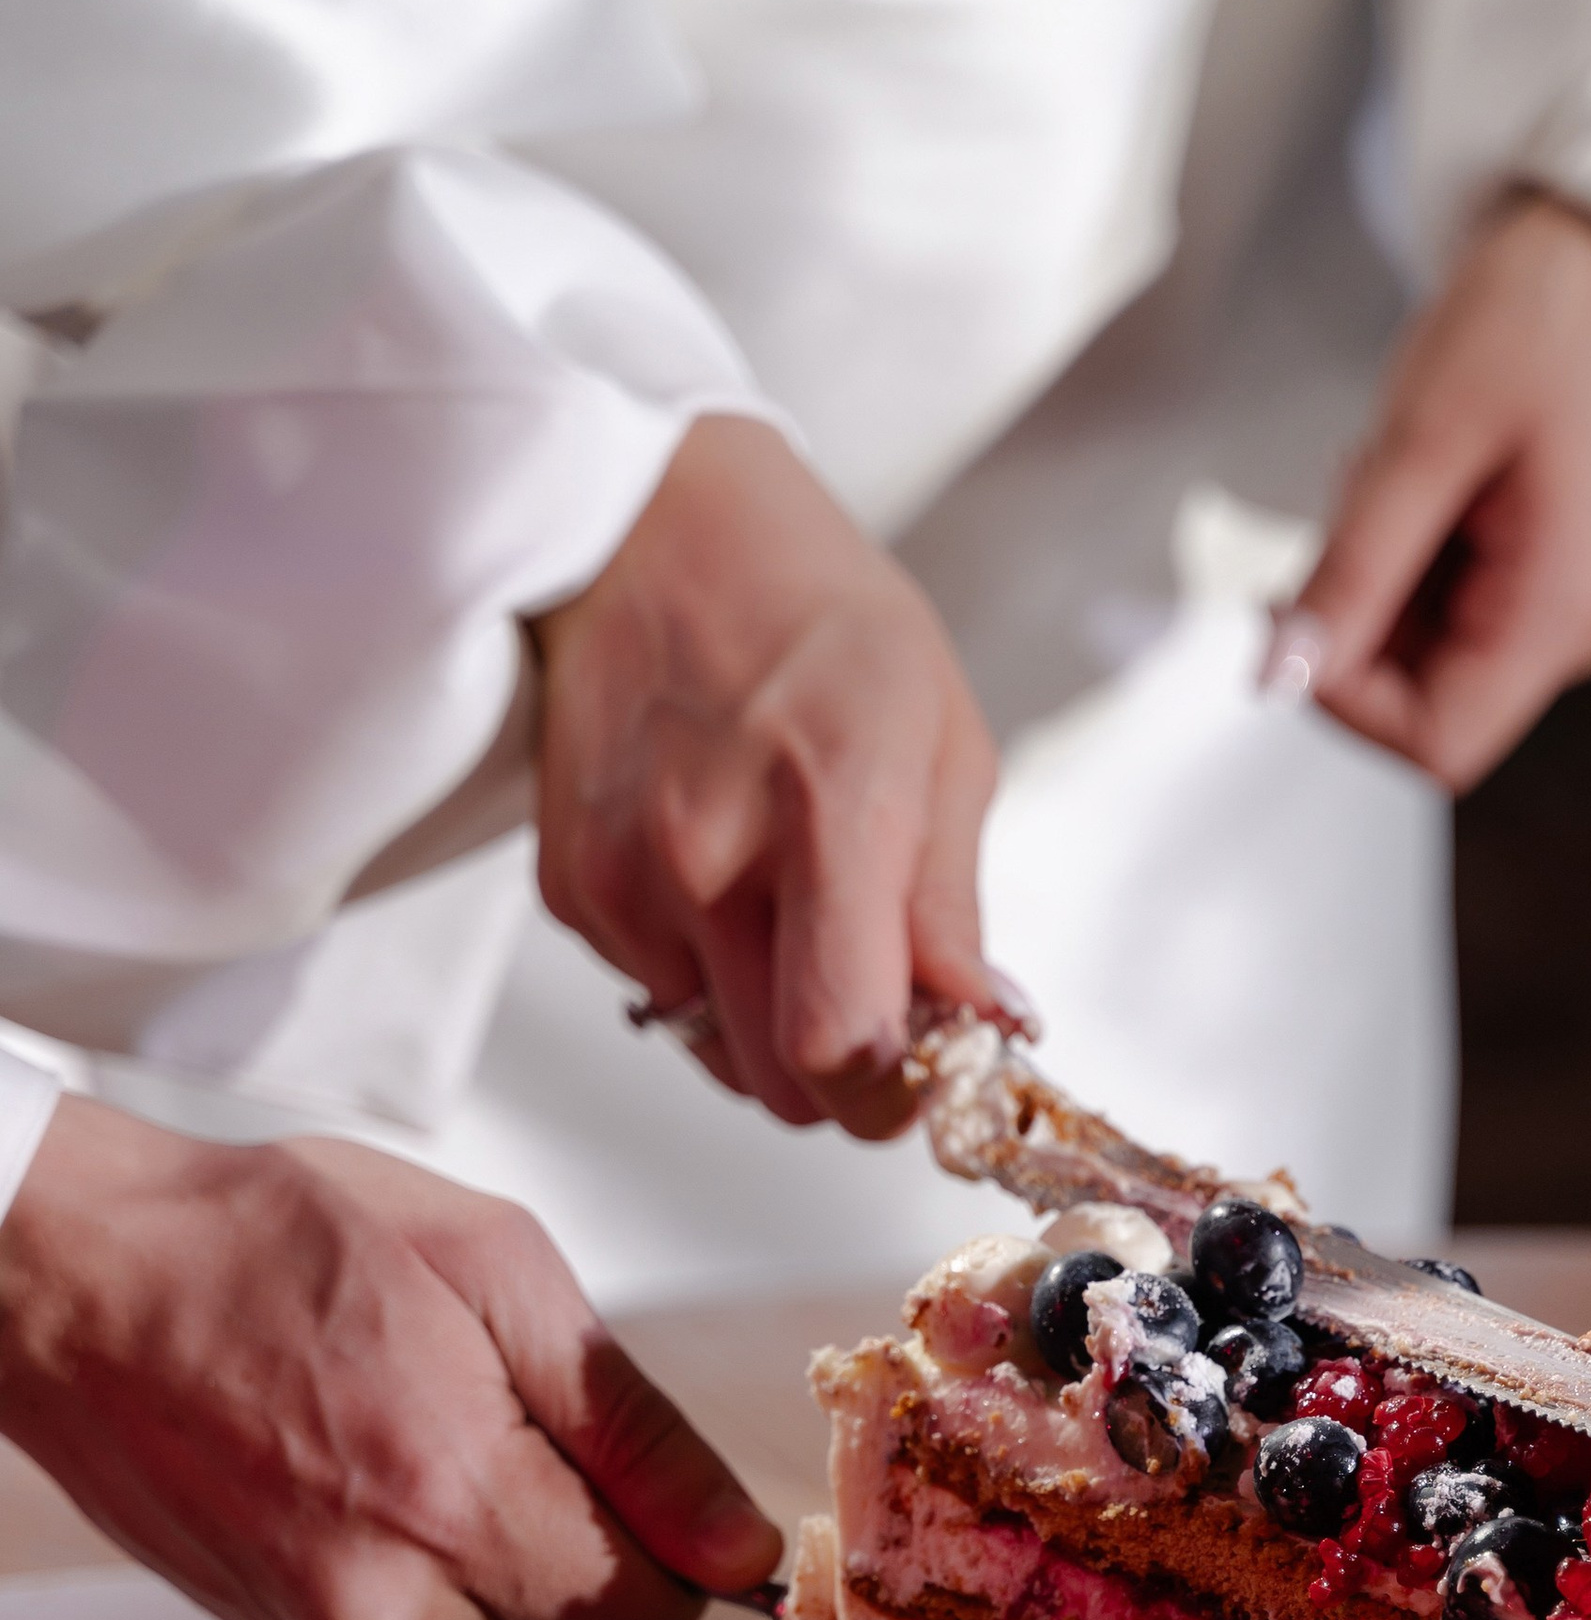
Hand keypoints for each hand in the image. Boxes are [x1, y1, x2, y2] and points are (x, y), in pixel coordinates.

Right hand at [0, 1101, 781, 1619]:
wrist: (77, 1273)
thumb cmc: (273, 1238)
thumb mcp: (495, 1269)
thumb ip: (634, 1430)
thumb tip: (740, 1547)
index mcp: (458, 1503)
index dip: (676, 1551)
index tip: (644, 1482)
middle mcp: (390, 1606)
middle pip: (575, 1617)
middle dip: (563, 1517)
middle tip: (473, 1396)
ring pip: (490, 1614)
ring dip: (473, 1526)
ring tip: (383, 1409)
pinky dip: (400, 1549)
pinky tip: (336, 1456)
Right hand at [532, 416, 1021, 1141]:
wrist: (653, 529)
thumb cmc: (820, 621)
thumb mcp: (939, 740)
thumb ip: (951, 909)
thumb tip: (988, 1029)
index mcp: (824, 808)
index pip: (840, 1042)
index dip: (892, 1091)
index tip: (928, 1065)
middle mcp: (704, 855)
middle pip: (782, 1084)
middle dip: (846, 1073)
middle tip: (877, 998)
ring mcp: (623, 879)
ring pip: (718, 1056)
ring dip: (772, 1027)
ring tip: (795, 915)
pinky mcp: (572, 889)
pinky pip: (661, 1000)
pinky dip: (707, 974)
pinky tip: (723, 877)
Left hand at [1281, 192, 1590, 790]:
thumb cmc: (1550, 313)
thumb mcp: (1422, 443)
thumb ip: (1349, 574)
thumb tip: (1283, 672)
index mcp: (1567, 607)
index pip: (1438, 743)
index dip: (1345, 702)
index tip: (1294, 619)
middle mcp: (1584, 627)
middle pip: (1431, 698)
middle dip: (1359, 618)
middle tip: (1354, 506)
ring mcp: (1575, 605)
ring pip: (1433, 652)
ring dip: (1382, 580)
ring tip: (1401, 474)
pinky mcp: (1558, 577)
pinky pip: (1458, 608)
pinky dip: (1412, 559)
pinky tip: (1427, 482)